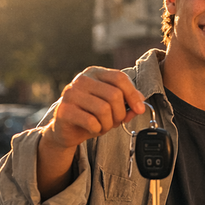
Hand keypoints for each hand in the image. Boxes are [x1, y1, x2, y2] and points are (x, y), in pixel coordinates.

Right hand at [36, 68, 145, 199]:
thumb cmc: (92, 115)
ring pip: (104, 109)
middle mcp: (81, 80)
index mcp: (95, 73)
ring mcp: (71, 94)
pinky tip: (92, 129)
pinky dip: (97, 129)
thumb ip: (128, 103)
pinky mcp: (64, 110)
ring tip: (103, 125)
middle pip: (114, 95)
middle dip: (120, 114)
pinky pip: (91, 122)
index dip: (133, 94)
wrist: (67, 130)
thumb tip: (140, 105)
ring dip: (109, 124)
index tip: (139, 110)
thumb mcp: (113, 107)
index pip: (119, 77)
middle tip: (115, 122)